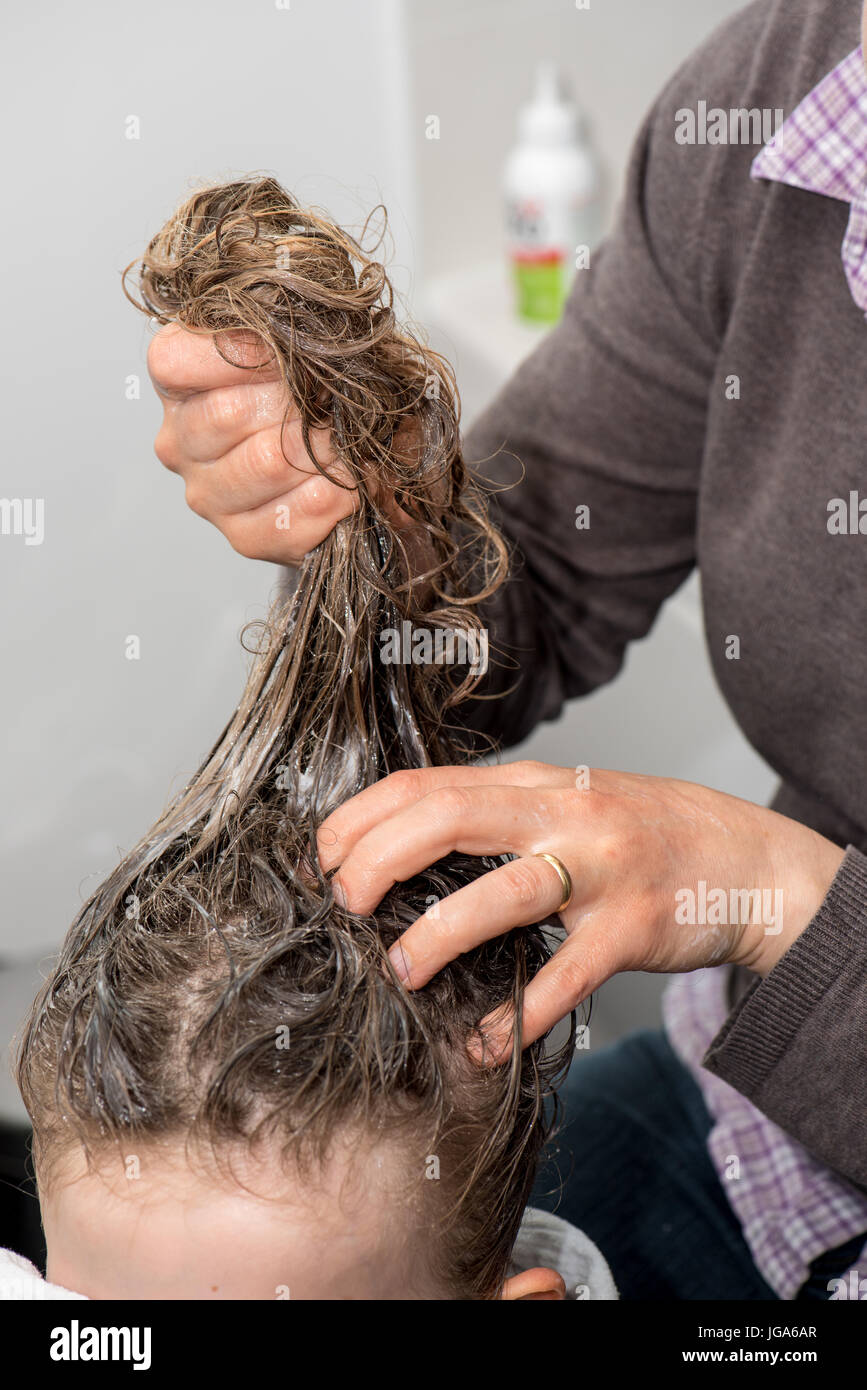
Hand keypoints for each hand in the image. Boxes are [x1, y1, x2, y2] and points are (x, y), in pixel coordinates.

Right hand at [146, 322, 357, 563]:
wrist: (352, 464)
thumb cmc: (313, 397)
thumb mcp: (291, 349)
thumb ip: (278, 334)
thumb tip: (294, 340)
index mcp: (178, 387)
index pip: (176, 361)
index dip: (241, 351)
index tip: (291, 351)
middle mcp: (179, 443)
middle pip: (226, 414)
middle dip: (295, 404)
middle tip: (332, 403)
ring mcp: (208, 495)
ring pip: (264, 464)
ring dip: (321, 450)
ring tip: (346, 442)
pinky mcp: (244, 538)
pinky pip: (288, 521)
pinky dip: (330, 497)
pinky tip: (346, 485)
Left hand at [317, 761, 845, 1059]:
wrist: (745, 859)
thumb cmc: (640, 834)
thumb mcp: (564, 800)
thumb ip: (494, 814)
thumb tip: (398, 843)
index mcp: (532, 784)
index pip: (425, 783)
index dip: (360, 818)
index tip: (322, 859)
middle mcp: (562, 813)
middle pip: (449, 818)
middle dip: (378, 859)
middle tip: (345, 907)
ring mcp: (600, 869)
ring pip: (502, 895)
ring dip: (436, 937)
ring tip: (400, 973)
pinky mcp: (633, 928)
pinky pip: (565, 977)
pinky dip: (518, 1016)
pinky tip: (484, 1043)